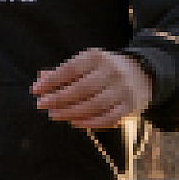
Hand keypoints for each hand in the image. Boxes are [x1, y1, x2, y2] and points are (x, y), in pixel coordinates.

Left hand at [31, 49, 151, 128]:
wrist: (142, 74)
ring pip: (93, 105)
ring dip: (70, 112)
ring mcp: (123, 90)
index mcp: (98, 57)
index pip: (71, 68)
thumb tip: (40, 79)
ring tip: (53, 115)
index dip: (52, 80)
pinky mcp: (130, 106)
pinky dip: (90, 122)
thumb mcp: (87, 63)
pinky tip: (74, 123)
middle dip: (58, 99)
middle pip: (81, 88)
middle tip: (41, 105)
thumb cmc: (104, 69)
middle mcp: (112, 71)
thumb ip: (63, 71)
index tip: (35, 90)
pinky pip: (108, 118)